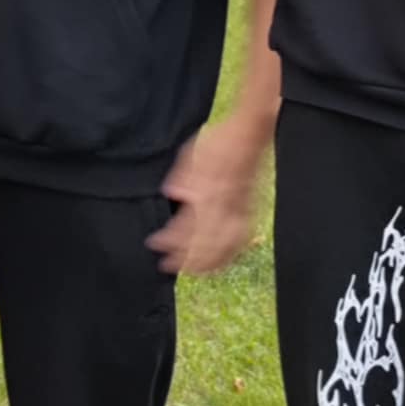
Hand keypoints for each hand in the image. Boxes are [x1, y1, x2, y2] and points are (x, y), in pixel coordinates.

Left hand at [147, 116, 271, 274]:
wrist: (249, 135)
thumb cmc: (217, 141)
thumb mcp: (189, 154)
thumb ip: (180, 178)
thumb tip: (171, 195)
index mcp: (206, 193)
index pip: (185, 226)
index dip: (169, 240)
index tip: (155, 245)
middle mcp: (223, 206)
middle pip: (204, 244)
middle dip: (185, 258)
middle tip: (167, 265)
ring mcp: (239, 211)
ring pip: (223, 247)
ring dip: (205, 263)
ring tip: (189, 269)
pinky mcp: (250, 211)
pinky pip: (240, 240)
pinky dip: (227, 255)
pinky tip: (217, 261)